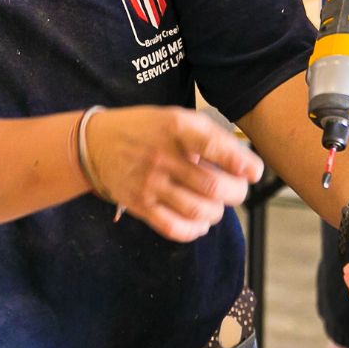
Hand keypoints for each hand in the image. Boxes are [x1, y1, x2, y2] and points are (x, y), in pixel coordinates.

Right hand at [85, 106, 264, 241]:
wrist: (95, 144)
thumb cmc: (145, 130)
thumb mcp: (176, 117)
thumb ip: (210, 137)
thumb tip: (245, 164)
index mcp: (175, 128)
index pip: (214, 146)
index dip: (240, 163)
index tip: (253, 172)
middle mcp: (163, 156)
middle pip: (213, 187)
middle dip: (235, 193)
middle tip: (237, 190)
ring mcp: (150, 183)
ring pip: (199, 210)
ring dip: (216, 213)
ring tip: (215, 206)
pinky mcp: (140, 205)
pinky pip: (174, 228)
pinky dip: (194, 230)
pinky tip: (199, 222)